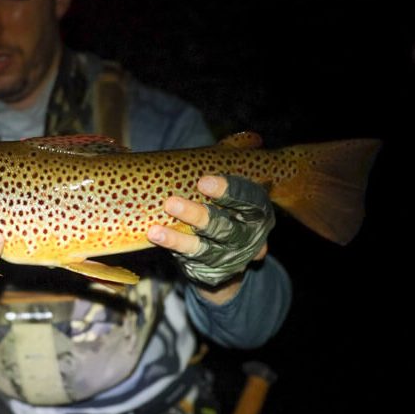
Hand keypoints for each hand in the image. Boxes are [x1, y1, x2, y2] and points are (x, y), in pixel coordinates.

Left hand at [147, 175, 272, 301]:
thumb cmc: (229, 209)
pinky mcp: (212, 273)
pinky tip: (157, 238)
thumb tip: (245, 141)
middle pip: (223, 227)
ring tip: (155, 231)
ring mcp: (229, 258)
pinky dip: (173, 249)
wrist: (231, 256)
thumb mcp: (236, 191)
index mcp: (258, 214)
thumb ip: (232, 169)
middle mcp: (247, 238)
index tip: (202, 182)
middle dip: (197, 215)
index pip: (249, 201)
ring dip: (178, 240)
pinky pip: (191, 261)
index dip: (228, 191)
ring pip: (203, 249)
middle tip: (171, 203)